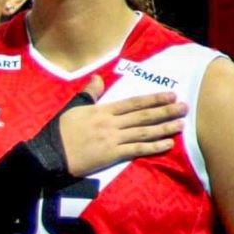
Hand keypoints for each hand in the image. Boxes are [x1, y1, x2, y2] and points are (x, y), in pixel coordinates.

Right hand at [57, 75, 186, 176]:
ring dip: (164, 127)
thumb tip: (98, 78)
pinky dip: (153, 147)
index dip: (153, 98)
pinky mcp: (111, 155)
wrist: (49, 155)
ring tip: (181, 124)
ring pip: (144, 131)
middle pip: (143, 115)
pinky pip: (137, 149)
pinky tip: (167, 143)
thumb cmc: (58, 132)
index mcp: (102, 110)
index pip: (133, 102)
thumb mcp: (72, 108)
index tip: (170, 94)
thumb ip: (88, 94)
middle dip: (165, 111)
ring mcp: (112, 139)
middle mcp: (111, 123)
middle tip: (184, 107)